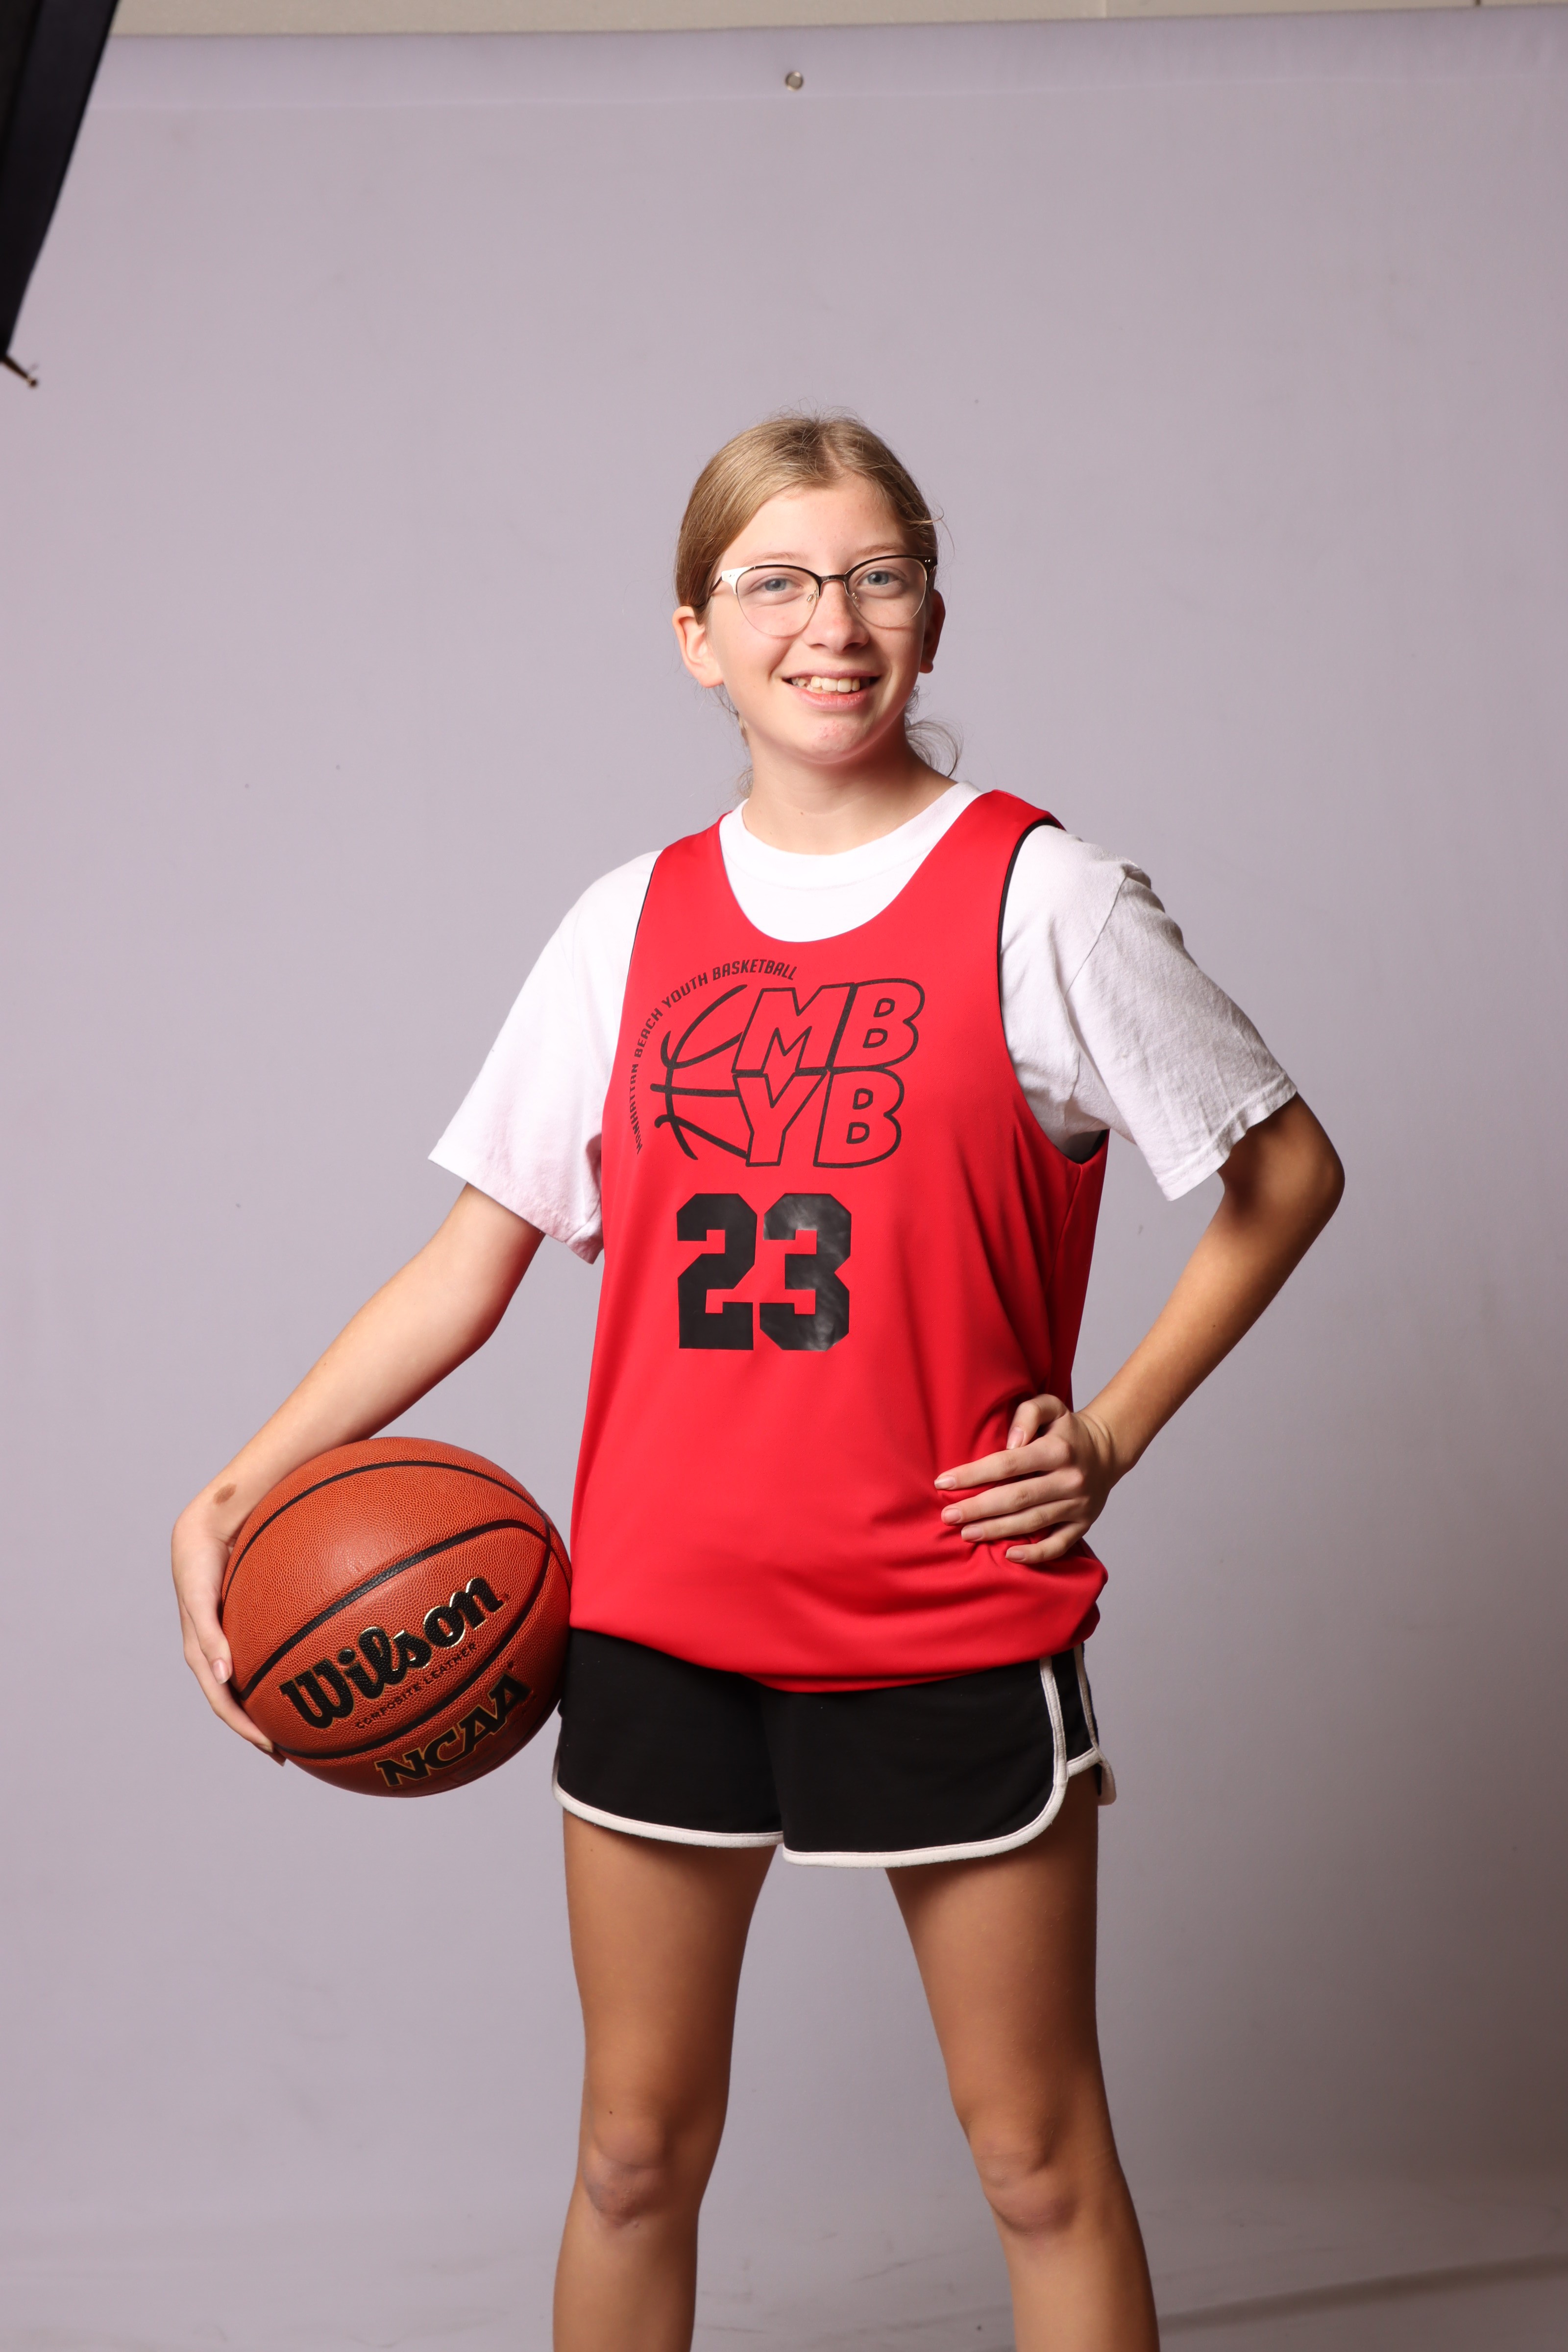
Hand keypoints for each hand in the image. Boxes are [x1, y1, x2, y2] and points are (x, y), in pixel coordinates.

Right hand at [172, 1499, 282, 1758]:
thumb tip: (222, 1677)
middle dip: (256, 1729)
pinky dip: (270, 1674)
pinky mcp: (235, 1626)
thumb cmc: (197, 1565)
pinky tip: (293, 1677)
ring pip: (244, 1684)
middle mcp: (214, 1653)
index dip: (244, 1727)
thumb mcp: (200, 1600)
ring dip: (262, 1707)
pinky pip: (255, 1657)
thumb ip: (209, 1635)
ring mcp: (225, 1641)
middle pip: (234, 1702)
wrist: (201, 1533)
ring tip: (291, 1725)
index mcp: (201, 1654)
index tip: (271, 1747)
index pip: (223, 1702)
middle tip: (285, 1752)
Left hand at [934, 1394, 1119, 1566]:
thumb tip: (1012, 1442)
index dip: (974, 1474)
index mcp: (1058, 1450)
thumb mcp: (1051, 1408)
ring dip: (997, 1530)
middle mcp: (1069, 1479)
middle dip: (978, 1508)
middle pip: (1016, 1498)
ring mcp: (1077, 1505)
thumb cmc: (1066, 1431)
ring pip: (1032, 1522)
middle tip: (949, 1516)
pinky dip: (1035, 1554)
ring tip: (967, 1533)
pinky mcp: (1083, 1525)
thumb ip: (1028, 1414)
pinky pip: (1059, 1545)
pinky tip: (1009, 1555)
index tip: (944, 1483)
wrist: (1107, 1451)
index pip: (1008, 1464)